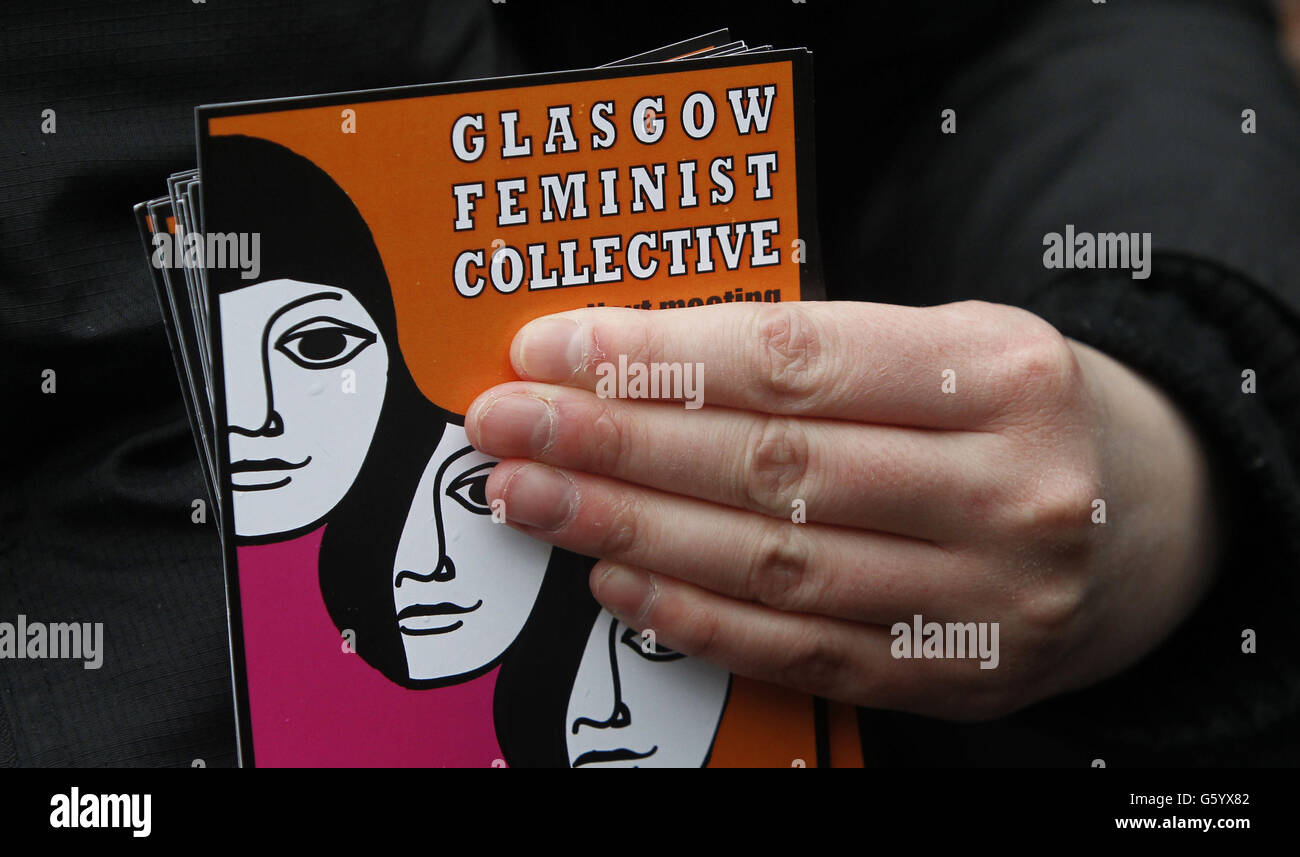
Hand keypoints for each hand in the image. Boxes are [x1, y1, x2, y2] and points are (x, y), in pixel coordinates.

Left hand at [465, 300, 1218, 718]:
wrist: (1153, 521)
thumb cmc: (1021, 411)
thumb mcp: (950, 342)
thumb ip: (814, 357)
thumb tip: (638, 370)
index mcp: (1000, 374)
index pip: (794, 364)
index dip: (657, 359)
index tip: (553, 351)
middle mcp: (1004, 490)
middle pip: (770, 469)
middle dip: (616, 447)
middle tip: (510, 428)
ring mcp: (985, 599)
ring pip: (772, 566)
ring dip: (631, 533)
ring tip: (535, 500)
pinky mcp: (956, 674)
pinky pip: (801, 650)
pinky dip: (697, 617)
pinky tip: (617, 580)